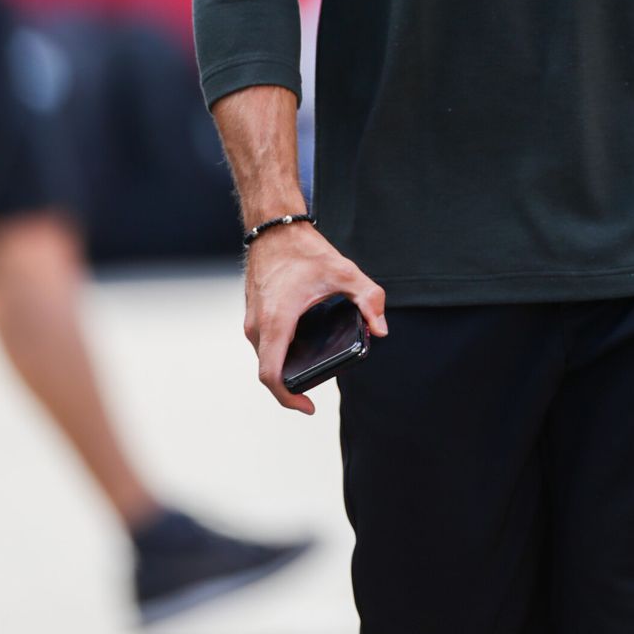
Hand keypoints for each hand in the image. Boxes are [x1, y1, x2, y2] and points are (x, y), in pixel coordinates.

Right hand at [243, 221, 388, 415]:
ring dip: (287, 367)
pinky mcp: (253, 314)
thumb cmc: (303, 249)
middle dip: (294, 383)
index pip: (271, 376)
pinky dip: (281, 352)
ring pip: (266, 357)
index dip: (288, 398)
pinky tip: (304, 344)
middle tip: (322, 380)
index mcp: (277, 321)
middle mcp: (258, 326)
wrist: (274, 227)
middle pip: (270, 371)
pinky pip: (265, 344)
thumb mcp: (343, 271)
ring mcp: (252, 320)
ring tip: (315, 363)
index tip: (309, 406)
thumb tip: (381, 329)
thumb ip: (368, 298)